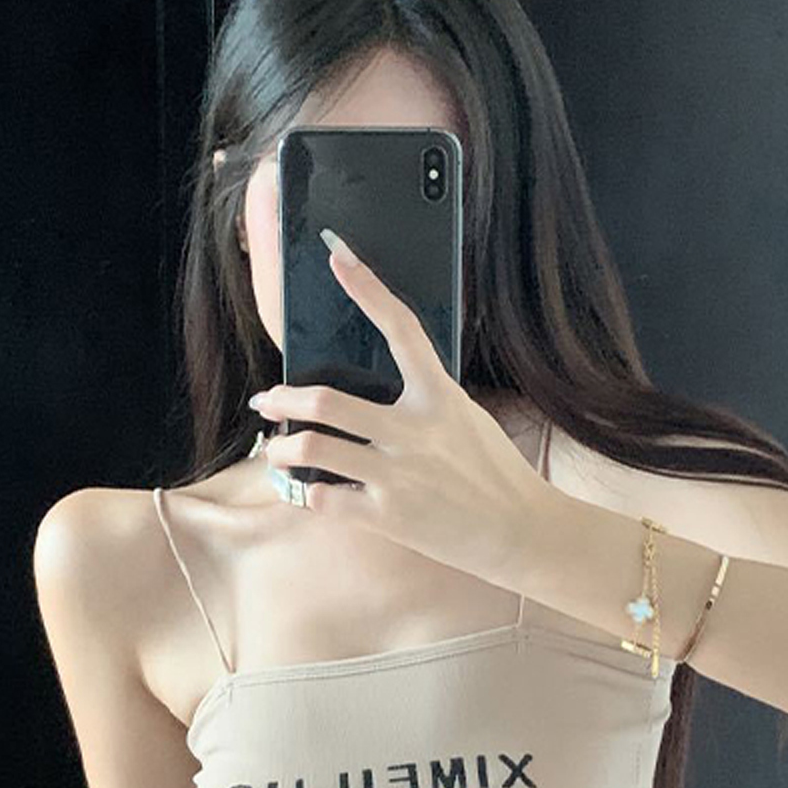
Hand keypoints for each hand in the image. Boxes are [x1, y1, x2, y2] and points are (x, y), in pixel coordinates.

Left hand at [251, 228, 557, 579]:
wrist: (520, 531)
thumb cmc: (494, 475)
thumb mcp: (467, 420)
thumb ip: (425, 402)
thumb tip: (378, 391)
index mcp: (440, 398)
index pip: (402, 329)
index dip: (368, 288)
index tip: (339, 257)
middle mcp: (415, 431)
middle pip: (328, 401)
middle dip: (283, 398)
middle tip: (267, 400)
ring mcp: (399, 474)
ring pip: (314, 449)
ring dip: (282, 449)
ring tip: (277, 451)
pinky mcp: (389, 517)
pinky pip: (326, 499)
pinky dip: (309, 495)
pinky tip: (310, 492)